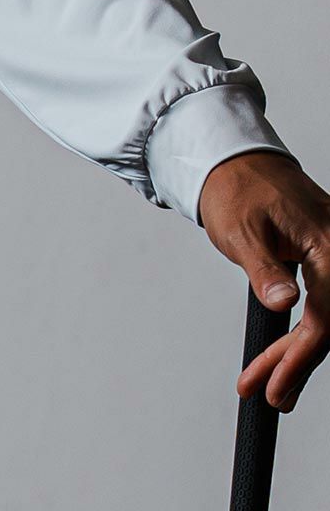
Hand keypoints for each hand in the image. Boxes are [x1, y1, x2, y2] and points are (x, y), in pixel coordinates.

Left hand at [198, 149, 329, 414]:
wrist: (235, 160)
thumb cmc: (235, 189)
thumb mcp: (241, 230)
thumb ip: (264, 268)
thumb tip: (286, 303)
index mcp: (325, 242)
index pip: (324, 315)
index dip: (301, 356)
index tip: (275, 386)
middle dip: (300, 363)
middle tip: (271, 394)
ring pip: (328, 317)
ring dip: (302, 353)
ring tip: (275, 385)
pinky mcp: (328, 260)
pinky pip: (325, 304)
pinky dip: (306, 331)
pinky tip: (288, 356)